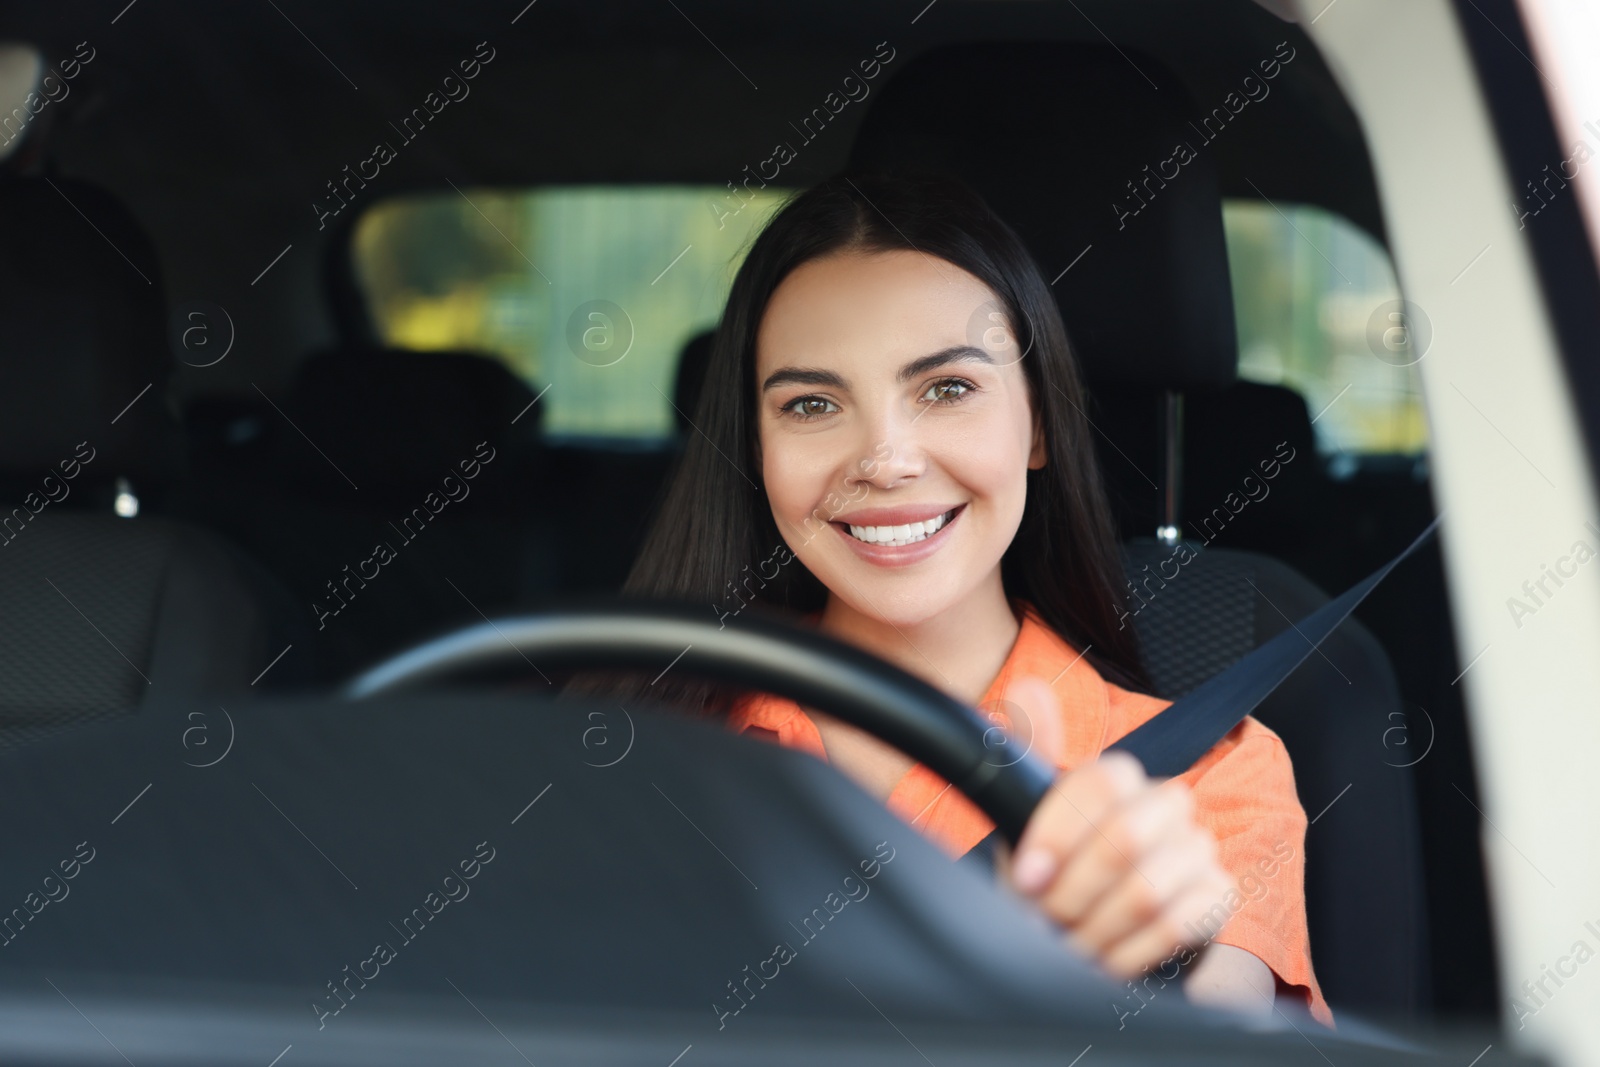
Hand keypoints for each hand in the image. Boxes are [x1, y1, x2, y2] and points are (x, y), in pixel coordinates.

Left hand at [995, 676, 1235, 979]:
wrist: (1079, 942)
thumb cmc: (1052, 881)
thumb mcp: (1025, 823)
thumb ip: (1028, 755)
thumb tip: (1028, 687)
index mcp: (1121, 781)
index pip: (1101, 781)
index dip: (1058, 833)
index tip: (1028, 874)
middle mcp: (1166, 805)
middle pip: (1124, 838)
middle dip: (1073, 891)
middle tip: (1050, 914)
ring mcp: (1199, 849)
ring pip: (1145, 889)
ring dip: (1096, 927)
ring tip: (1075, 939)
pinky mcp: (1219, 897)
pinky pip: (1176, 925)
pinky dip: (1129, 950)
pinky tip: (1109, 954)